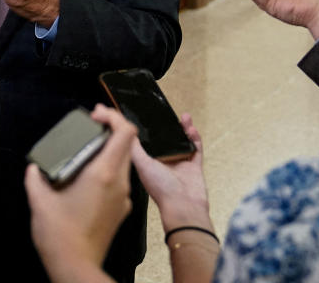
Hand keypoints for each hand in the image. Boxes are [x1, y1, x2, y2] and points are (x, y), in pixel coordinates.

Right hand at [25, 104, 134, 282]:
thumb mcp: (40, 201)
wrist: (76, 267)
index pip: (125, 132)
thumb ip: (36, 178)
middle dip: (108, 131)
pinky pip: (119, 181)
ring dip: (107, 152)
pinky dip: (106, 171)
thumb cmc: (61, 238)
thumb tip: (35, 169)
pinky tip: (85, 180)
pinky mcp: (121, 209)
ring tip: (82, 155)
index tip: (96, 114)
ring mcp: (123, 197)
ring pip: (122, 162)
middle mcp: (118, 183)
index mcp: (102, 174)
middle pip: (125, 144)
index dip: (114, 116)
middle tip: (88, 129)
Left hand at [130, 113, 210, 230]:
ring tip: (184, 118)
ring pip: (181, 139)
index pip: (143, 139)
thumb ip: (133, 146)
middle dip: (166, 124)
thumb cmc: (161, 190)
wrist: (185, 206)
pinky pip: (195, 147)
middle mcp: (161, 160)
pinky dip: (195, 138)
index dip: (143, 127)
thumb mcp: (142, 163)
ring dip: (183, 127)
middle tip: (166, 112)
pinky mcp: (193, 165)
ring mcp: (178, 162)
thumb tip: (122, 127)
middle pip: (163, 137)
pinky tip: (192, 130)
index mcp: (146, 161)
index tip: (142, 113)